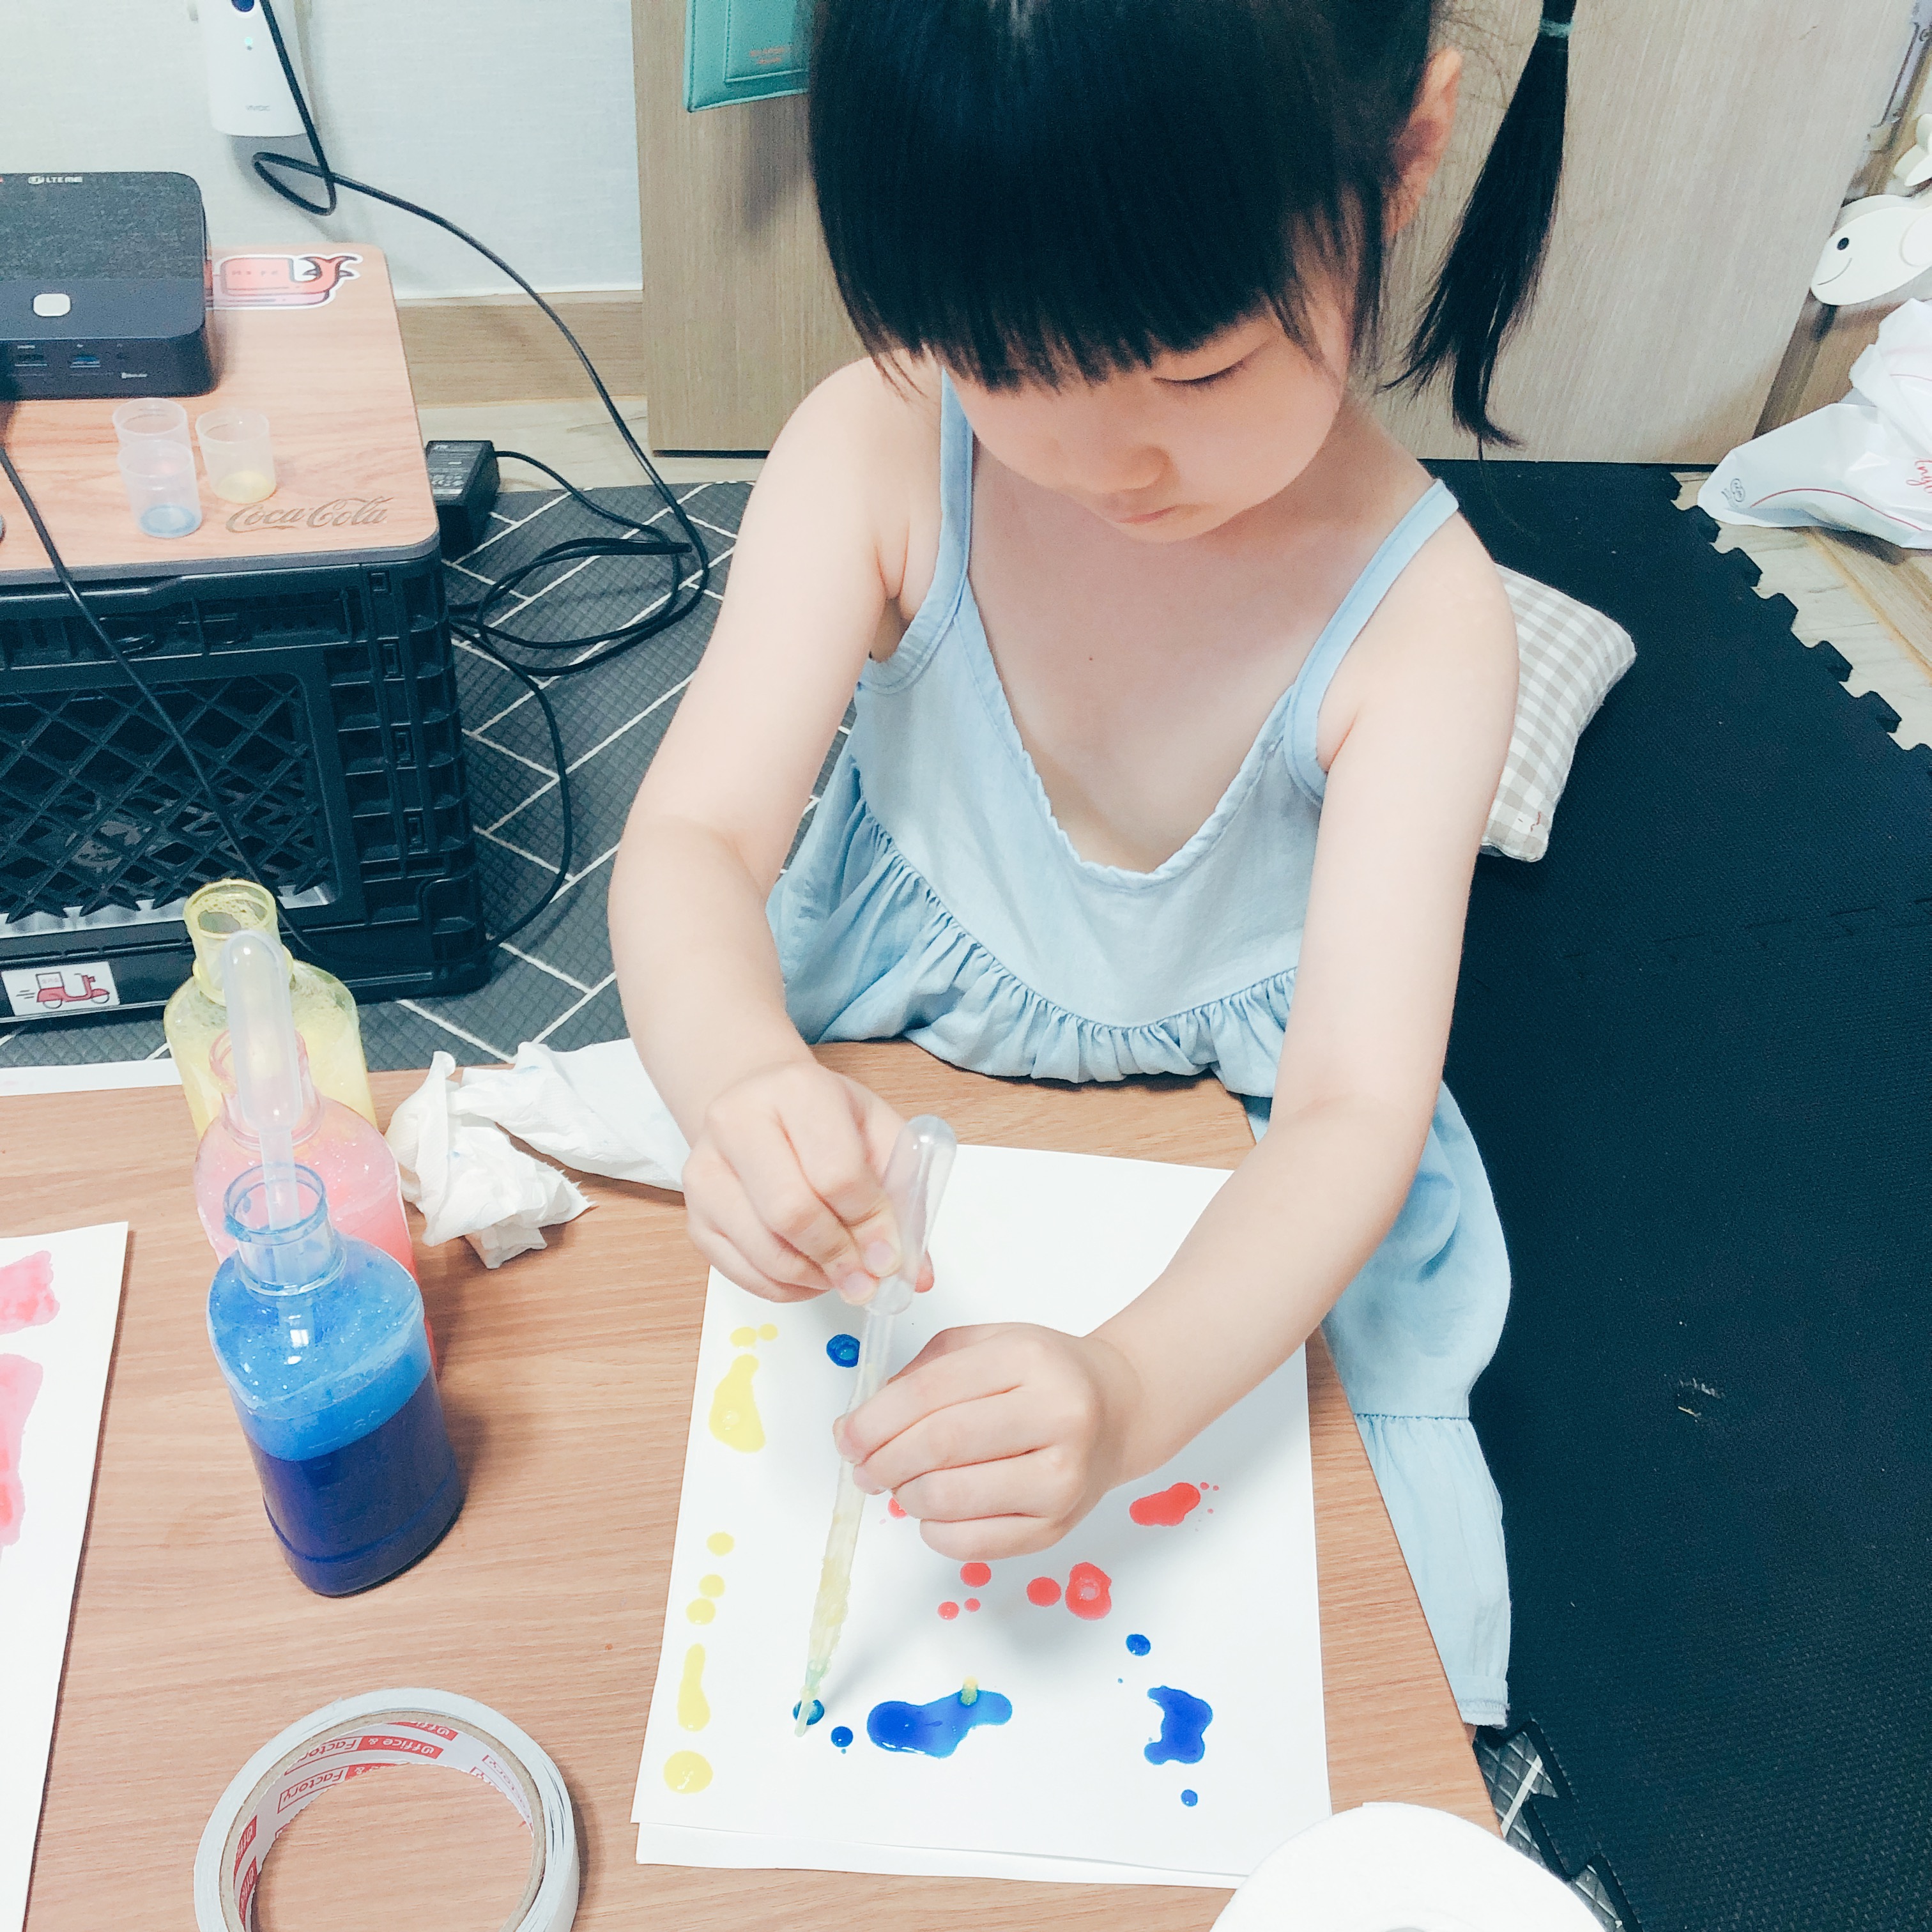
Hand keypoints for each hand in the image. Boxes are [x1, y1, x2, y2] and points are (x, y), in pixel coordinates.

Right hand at [681, 1059, 933, 1304]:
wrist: (759, 1105)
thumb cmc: (825, 1120)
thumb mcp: (878, 1134)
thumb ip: (905, 1197)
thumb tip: (918, 1273)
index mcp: (796, 1089)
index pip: (836, 1173)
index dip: (870, 1224)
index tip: (892, 1257)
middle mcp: (737, 1121)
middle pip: (792, 1212)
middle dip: (839, 1257)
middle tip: (867, 1280)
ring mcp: (705, 1169)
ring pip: (763, 1248)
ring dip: (813, 1278)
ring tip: (843, 1276)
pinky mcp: (693, 1213)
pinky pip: (738, 1271)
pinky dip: (783, 1288)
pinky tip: (810, 1276)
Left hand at [837, 1324, 1141, 1559]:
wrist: (1119, 1411)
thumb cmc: (1045, 1376)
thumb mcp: (988, 1344)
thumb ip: (924, 1372)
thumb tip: (861, 1424)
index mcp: (1030, 1359)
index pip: (930, 1392)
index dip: (874, 1419)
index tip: (846, 1434)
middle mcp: (1056, 1415)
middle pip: (938, 1446)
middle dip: (881, 1460)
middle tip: (863, 1466)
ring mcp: (1062, 1477)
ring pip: (950, 1499)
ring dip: (905, 1496)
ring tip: (903, 1483)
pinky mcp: (1056, 1527)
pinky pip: (971, 1544)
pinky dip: (934, 1531)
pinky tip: (934, 1510)